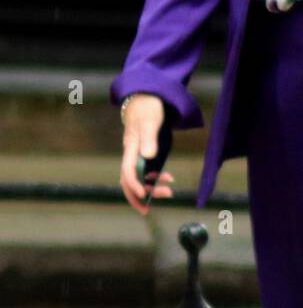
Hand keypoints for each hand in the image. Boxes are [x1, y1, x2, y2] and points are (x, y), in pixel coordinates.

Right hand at [120, 94, 174, 214]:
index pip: (127, 170)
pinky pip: (148, 172)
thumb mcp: (150, 121)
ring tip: (169, 193)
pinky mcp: (147, 154)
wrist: (147, 98)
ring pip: (140, 178)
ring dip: (151, 189)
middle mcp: (132, 154)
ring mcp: (139, 155)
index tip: (143, 195)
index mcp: (130, 147)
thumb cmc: (147, 108)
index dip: (134, 185)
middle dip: (137, 196)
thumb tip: (148, 156)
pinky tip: (169, 179)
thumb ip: (149, 138)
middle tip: (148, 209)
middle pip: (129, 180)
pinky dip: (157, 179)